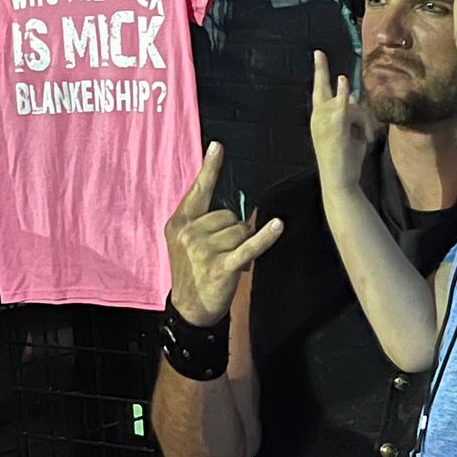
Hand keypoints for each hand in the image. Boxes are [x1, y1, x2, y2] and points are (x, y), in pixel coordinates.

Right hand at [164, 142, 283, 326]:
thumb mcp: (184, 242)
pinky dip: (265, 237)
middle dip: (233, 232)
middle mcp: (189, 233)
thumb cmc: (192, 272)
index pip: (198, 191)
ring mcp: (204, 250)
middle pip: (228, 214)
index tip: (218, 147)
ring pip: (240, 230)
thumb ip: (199, 221)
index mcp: (179, 223)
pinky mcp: (221, 266)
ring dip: (242, 245)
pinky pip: (249, 246)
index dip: (209, 168)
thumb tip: (231, 211)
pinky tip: (277, 226)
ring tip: (230, 262)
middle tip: (223, 252)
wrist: (189, 309)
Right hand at [311, 50, 376, 193]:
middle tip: (318, 53)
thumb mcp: (349, 132)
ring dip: (364, 120)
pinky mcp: (335, 128)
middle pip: (335, 93)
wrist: (340, 182)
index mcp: (319, 119)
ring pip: (352, 105)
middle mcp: (318, 118)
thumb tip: (355, 98)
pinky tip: (343, 82)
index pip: (319, 91)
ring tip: (365, 138)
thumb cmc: (346, 160)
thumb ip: (351, 114)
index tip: (318, 54)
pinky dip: (343, 95)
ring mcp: (325, 122)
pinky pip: (343, 107)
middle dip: (321, 70)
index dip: (320, 72)